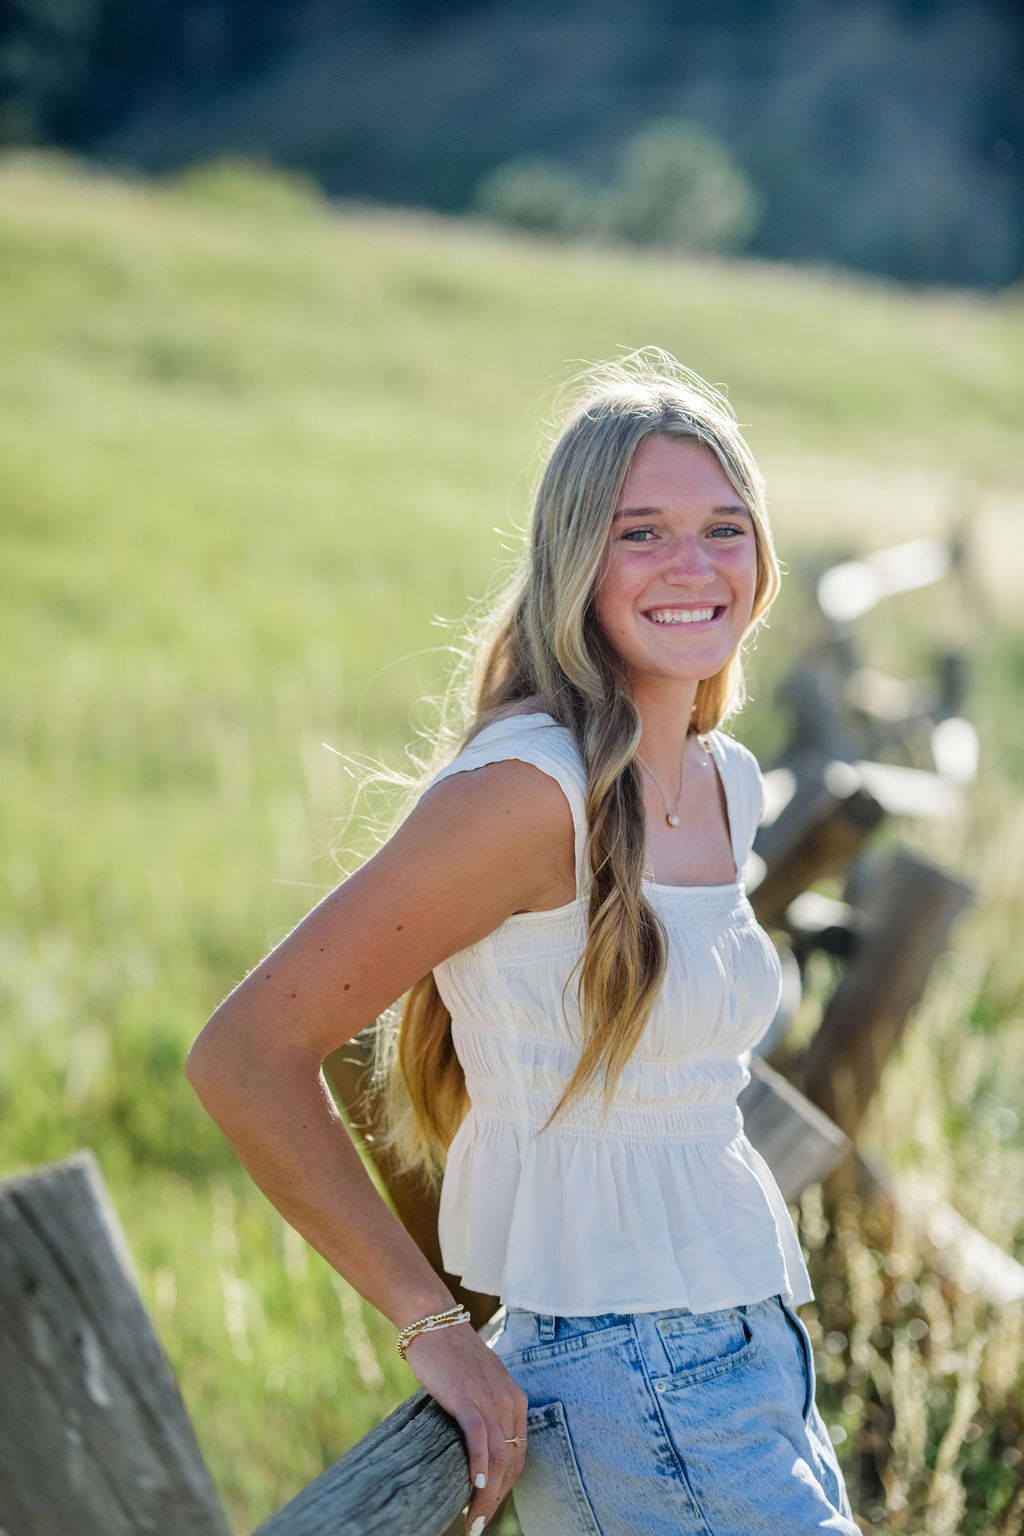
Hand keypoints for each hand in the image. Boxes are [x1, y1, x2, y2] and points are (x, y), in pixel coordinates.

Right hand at [404, 1320, 527, 1532]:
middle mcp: (508, 1401)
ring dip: (487, 1495)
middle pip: (511, 1462)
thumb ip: (485, 1412)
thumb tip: (477, 1450)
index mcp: (515, 1400)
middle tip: (478, 1526)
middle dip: (497, 1500)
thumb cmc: (451, 1357)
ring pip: (498, 1456)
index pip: (519, 1455)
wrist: (433, 1322)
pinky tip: (476, 1483)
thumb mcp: (478, 1386)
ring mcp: (489, 1398)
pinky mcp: (466, 1395)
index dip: (506, 1487)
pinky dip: (480, 1462)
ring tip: (474, 1521)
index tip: (489, 1507)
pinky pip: (479, 1435)